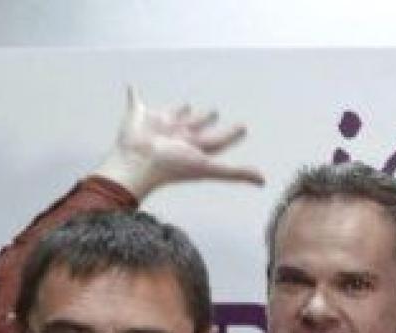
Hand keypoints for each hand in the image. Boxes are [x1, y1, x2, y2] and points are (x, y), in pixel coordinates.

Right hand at [94, 86, 264, 199]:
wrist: (139, 161)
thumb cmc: (172, 166)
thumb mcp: (209, 167)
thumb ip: (236, 173)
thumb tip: (264, 182)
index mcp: (195, 147)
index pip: (218, 140)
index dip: (231, 135)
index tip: (244, 127)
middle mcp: (179, 136)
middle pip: (197, 126)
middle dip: (206, 119)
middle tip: (216, 111)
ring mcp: (160, 125)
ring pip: (174, 114)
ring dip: (180, 110)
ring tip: (187, 104)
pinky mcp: (139, 115)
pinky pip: (135, 101)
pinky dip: (132, 95)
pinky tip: (131, 87)